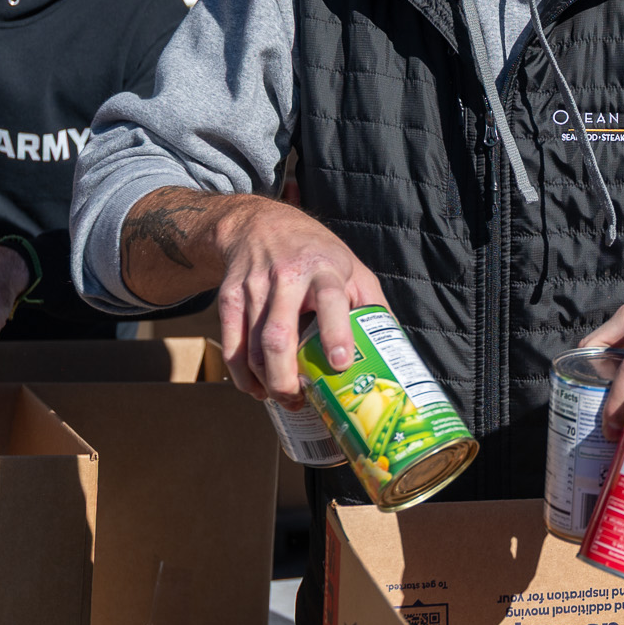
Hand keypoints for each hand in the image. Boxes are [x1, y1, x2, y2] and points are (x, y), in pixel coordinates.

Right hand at [119, 188, 385, 406]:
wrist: (258, 224)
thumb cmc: (315, 252)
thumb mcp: (352, 267)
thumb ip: (372, 305)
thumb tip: (394, 352)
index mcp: (325, 268)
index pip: (331, 300)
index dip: (336, 334)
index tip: (340, 364)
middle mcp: (287, 276)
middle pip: (279, 335)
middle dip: (285, 378)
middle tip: (297, 400)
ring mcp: (254, 286)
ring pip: (253, 346)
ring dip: (265, 382)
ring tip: (282, 398)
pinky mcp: (229, 296)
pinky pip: (231, 345)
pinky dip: (241, 374)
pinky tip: (256, 387)